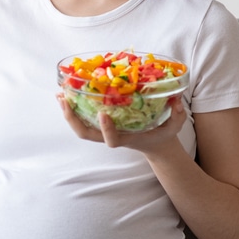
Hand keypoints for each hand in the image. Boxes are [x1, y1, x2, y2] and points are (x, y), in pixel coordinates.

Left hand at [58, 94, 188, 153]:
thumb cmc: (162, 135)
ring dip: (68, 112)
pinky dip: (73, 107)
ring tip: (60, 94)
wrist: (155, 145)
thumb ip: (178, 116)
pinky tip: (66, 94)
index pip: (112, 140)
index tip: (103, 114)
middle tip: (64, 100)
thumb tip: (176, 102)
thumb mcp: (174, 127)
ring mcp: (104, 131)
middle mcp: (112, 136)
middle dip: (73, 119)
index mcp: (127, 138)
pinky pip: (83, 119)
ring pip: (80, 127)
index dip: (106, 130)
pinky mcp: (101, 125)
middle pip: (86, 134)